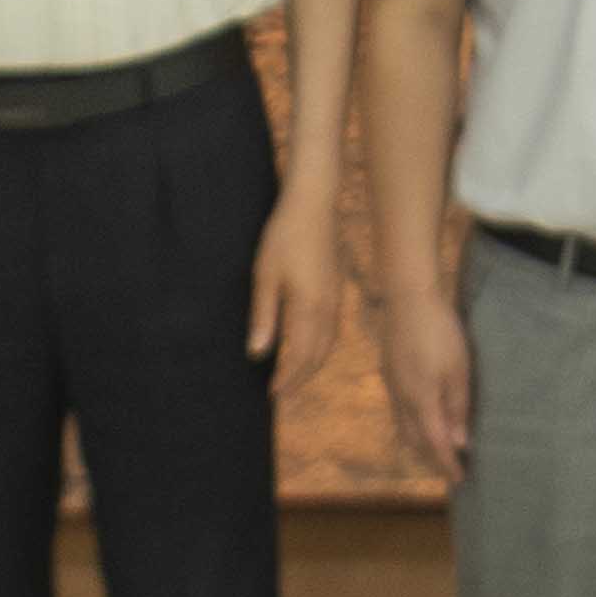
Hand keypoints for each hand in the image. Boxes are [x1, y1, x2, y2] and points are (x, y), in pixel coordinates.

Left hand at [250, 191, 351, 394]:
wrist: (314, 203)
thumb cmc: (284, 235)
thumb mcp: (265, 275)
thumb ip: (263, 316)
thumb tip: (258, 353)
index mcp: (309, 307)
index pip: (301, 356)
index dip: (287, 378)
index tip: (272, 393)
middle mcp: (328, 308)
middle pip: (318, 355)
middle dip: (300, 377)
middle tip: (281, 392)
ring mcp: (336, 298)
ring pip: (329, 344)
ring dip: (312, 364)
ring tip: (295, 375)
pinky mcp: (337, 288)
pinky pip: (333, 329)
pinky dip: (321, 346)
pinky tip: (310, 345)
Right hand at [379, 275, 474, 477]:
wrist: (408, 297)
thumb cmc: (440, 332)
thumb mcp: (458, 370)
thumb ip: (457, 408)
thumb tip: (459, 443)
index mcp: (421, 401)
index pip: (436, 443)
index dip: (447, 464)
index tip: (460, 480)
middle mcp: (401, 399)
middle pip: (415, 441)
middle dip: (432, 459)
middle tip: (450, 470)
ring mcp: (392, 386)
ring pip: (403, 427)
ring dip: (420, 444)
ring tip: (437, 451)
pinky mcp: (389, 373)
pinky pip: (398, 411)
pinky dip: (411, 426)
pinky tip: (422, 421)